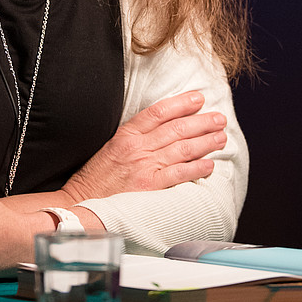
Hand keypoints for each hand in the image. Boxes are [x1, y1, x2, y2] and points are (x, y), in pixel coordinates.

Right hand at [61, 90, 226, 202]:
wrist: (80, 203)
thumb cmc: (96, 178)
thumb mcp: (111, 147)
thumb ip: (135, 137)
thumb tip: (163, 128)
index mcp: (126, 134)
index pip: (158, 112)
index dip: (181, 103)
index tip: (198, 98)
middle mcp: (137, 147)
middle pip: (176, 128)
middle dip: (202, 121)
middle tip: (219, 118)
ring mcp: (144, 167)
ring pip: (182, 148)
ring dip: (205, 142)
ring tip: (220, 137)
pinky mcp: (149, 187)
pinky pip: (178, 174)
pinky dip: (196, 168)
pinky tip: (209, 164)